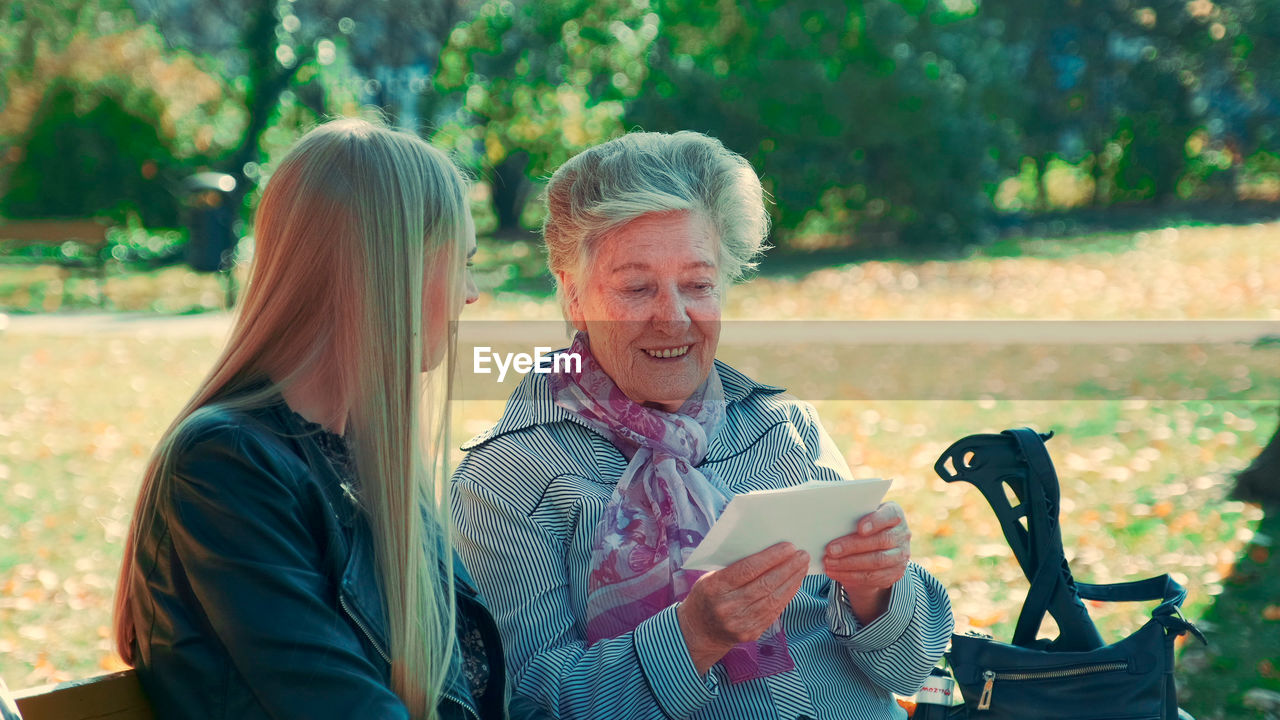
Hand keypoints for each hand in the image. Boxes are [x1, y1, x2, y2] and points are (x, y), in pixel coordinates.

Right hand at [677, 542, 808, 674]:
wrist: (699, 631)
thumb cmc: (707, 596)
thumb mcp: (710, 577)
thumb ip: (734, 567)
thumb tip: (766, 551)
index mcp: (714, 587)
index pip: (747, 569)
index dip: (770, 557)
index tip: (788, 547)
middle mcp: (727, 607)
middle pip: (764, 584)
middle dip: (787, 567)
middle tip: (802, 555)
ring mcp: (740, 623)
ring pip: (773, 599)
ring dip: (792, 581)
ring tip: (802, 567)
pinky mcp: (751, 633)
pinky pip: (774, 612)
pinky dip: (787, 596)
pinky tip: (794, 584)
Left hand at [822, 502, 910, 622]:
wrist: (875, 548)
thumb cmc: (861, 525)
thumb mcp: (859, 516)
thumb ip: (849, 513)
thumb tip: (823, 513)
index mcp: (894, 514)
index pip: (890, 515)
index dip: (876, 521)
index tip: (859, 528)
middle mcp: (902, 534)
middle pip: (880, 541)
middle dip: (853, 546)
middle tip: (830, 550)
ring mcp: (901, 556)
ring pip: (876, 562)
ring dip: (849, 564)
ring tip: (829, 563)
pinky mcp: (895, 574)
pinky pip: (873, 577)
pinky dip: (851, 576)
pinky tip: (835, 573)